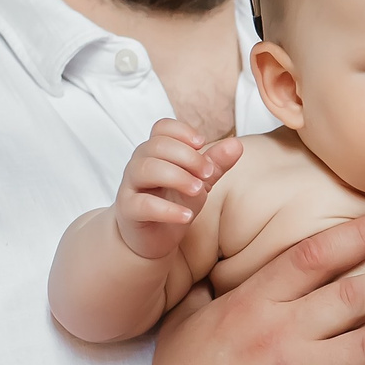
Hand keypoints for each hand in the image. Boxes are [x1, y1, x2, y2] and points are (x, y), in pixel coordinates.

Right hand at [116, 120, 241, 260]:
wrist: (152, 237)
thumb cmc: (173, 202)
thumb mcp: (199, 181)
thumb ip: (215, 164)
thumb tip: (236, 144)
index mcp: (155, 151)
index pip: (162, 127)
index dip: (183, 131)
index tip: (202, 144)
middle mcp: (139, 163)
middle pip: (157, 145)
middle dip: (188, 157)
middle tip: (208, 173)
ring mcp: (131, 186)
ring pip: (147, 169)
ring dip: (178, 177)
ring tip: (199, 191)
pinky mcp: (128, 210)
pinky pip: (144, 204)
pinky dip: (168, 210)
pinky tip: (187, 216)